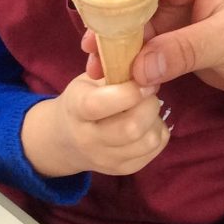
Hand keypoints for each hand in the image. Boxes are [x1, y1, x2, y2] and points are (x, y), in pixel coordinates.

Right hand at [20, 73, 168, 177]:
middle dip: (149, 104)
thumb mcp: (88, 78)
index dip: (128, 91)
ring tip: (147, 106)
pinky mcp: (122, 170)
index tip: (143, 79)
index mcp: (76, 109)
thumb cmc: (82, 98)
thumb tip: (144, 53)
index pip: (100, 104)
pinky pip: (154, 150)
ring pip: (147, 141)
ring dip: (156, 118)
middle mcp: (88, 139)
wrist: (64, 140)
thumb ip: (113, 66)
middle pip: (131, 128)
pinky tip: (148, 122)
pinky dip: (158, 132)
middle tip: (148, 91)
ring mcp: (105, 159)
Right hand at [85, 0, 223, 101]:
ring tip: (96, 72)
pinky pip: (148, 43)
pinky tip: (114, 76)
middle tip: (90, 55)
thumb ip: (185, 49)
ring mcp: (181, 7)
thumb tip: (138, 67)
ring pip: (137, 23)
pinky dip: (133, 59)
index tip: (92, 22)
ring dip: (118, 46)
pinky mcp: (179, 34)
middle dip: (113, 26)